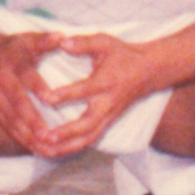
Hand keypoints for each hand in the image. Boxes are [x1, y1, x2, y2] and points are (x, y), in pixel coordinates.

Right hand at [0, 29, 75, 157]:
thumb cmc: (12, 48)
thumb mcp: (26, 39)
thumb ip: (44, 40)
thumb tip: (62, 37)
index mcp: (11, 64)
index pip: (25, 77)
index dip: (37, 86)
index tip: (51, 98)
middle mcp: (0, 84)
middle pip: (17, 105)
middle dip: (33, 121)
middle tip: (48, 136)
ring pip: (11, 120)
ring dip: (28, 136)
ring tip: (46, 148)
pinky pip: (7, 127)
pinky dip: (21, 139)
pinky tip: (36, 150)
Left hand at [28, 33, 160, 160]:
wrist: (149, 70)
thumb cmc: (123, 55)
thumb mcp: (104, 42)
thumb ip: (83, 43)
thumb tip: (62, 42)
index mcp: (106, 82)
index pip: (85, 90)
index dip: (66, 94)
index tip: (47, 98)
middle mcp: (108, 103)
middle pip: (88, 124)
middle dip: (66, 132)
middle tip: (45, 137)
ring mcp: (109, 116)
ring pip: (89, 137)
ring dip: (68, 146)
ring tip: (46, 150)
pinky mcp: (108, 122)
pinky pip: (90, 139)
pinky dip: (73, 147)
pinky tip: (56, 152)